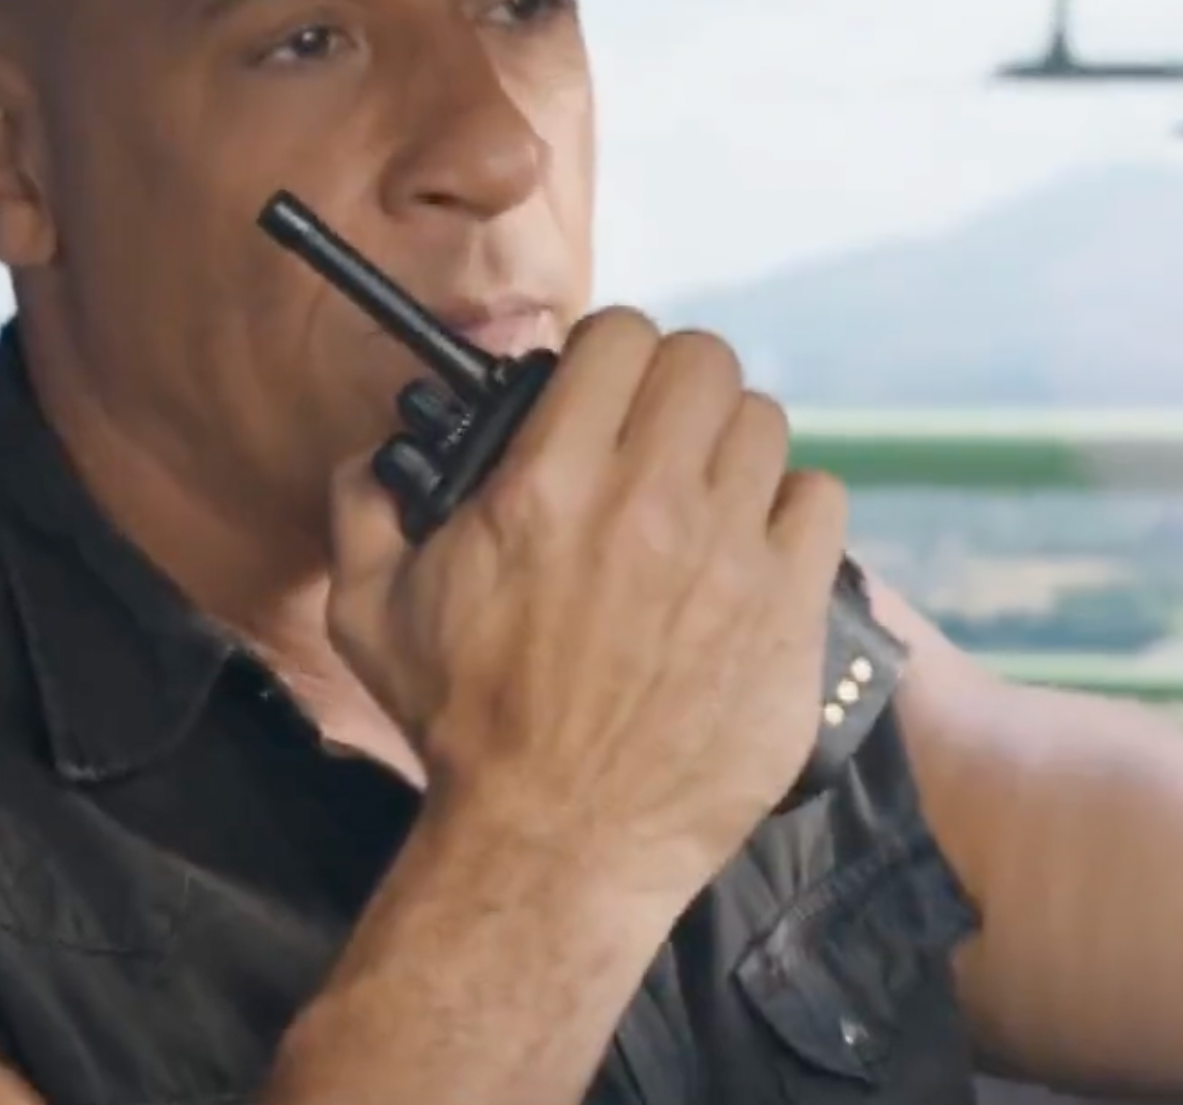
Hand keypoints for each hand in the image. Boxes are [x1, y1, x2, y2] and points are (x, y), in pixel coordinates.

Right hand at [324, 307, 848, 894]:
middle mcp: (647, 503)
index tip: (603, 387)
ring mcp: (729, 557)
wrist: (556, 844)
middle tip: (657, 430)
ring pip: (765, 424)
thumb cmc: (465, 732)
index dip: (612, 352)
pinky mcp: (787, 614)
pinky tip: (753, 547)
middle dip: (676, 385)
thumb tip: (372, 457)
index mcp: (548, 484)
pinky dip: (790, 511)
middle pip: (705, 363)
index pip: (620, 337)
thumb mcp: (372, 613)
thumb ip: (363, 510)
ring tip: (707, 491)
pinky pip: (820, 502)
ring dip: (731, 445)